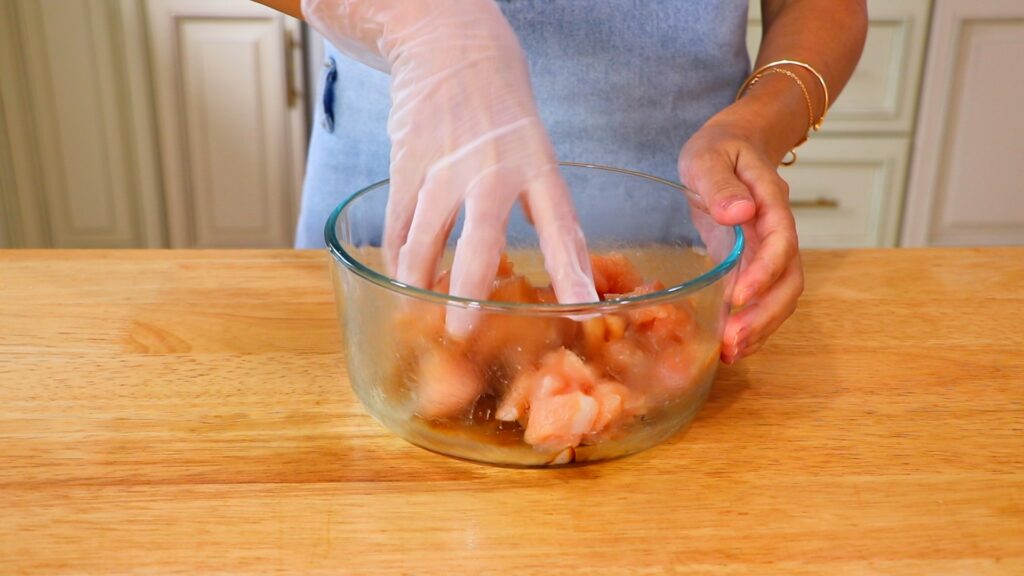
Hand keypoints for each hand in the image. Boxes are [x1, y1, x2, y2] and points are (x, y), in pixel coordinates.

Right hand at [304, 0, 597, 336]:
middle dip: (470, 291)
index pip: (560, 223)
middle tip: (463, 332)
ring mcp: (445, 163)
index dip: (573, 269)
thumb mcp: (536, 146)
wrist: (449, 43)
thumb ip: (542, 201)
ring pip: (427, 235)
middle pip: (482, 239)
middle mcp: (492, 166)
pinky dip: (399, 254)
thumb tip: (563, 262)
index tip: (586, 308)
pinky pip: (399, 221)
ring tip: (420, 313)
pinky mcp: (407, 160)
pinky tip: (402, 278)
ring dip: (422, 280)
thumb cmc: (502, 103)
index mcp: (535, 163)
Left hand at [678, 111, 803, 363]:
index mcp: (770, 202)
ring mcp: (768, 252)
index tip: (738, 296)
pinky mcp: (754, 266)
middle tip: (733, 341)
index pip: (780, 242)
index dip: (765, 272)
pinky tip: (729, 346)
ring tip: (731, 353)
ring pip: (780, 296)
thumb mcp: (709, 157)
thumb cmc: (718, 149)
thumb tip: (737, 211)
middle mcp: (777, 232)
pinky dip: (751, 324)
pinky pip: (762, 299)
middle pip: (789, 280)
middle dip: (765, 314)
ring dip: (761, 327)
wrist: (730, 148)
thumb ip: (720, 183)